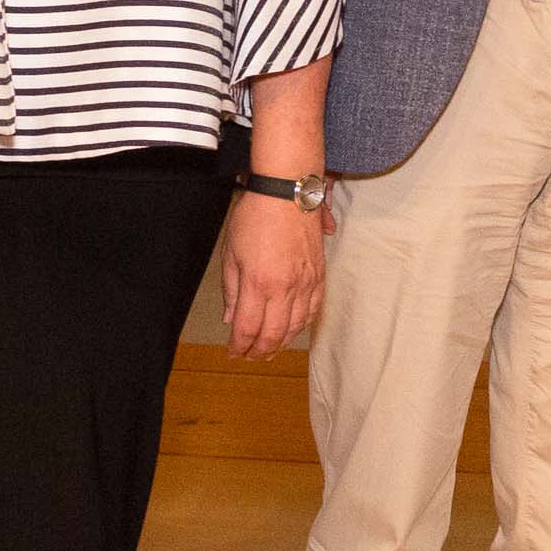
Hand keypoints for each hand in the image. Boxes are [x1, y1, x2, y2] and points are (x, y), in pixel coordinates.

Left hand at [218, 191, 325, 358]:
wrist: (287, 193)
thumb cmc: (255, 217)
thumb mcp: (231, 253)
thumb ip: (231, 290)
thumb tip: (231, 318)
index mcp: (258, 283)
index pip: (248, 328)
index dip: (239, 346)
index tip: (233, 352)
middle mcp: (285, 287)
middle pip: (274, 334)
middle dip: (260, 351)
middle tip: (249, 357)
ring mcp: (306, 283)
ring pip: (296, 326)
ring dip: (281, 343)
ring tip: (269, 349)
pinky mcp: (319, 276)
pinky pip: (313, 310)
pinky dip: (302, 325)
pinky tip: (293, 329)